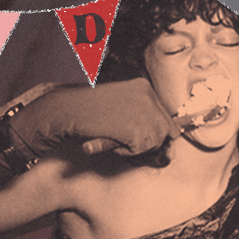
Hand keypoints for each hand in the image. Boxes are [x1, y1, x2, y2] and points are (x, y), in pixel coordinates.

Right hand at [13, 78, 179, 156]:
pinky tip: (111, 140)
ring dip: (137, 146)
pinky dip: (126, 152)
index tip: (140, 134)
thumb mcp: (120, 103)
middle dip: (150, 140)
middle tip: (125, 138)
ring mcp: (145, 113)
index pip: (166, 117)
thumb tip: (169, 136)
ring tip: (115, 136)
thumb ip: (142, 115)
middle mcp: (149, 97)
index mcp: (145, 87)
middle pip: (167, 131)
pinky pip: (141, 151)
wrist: (69, 110)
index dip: (155, 131)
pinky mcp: (138, 130)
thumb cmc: (91, 110)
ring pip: (157, 142)